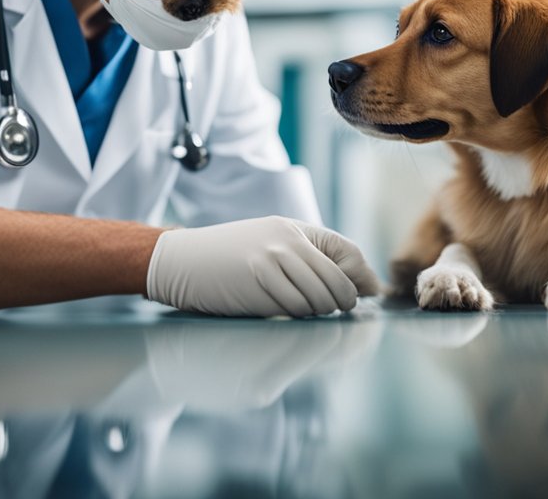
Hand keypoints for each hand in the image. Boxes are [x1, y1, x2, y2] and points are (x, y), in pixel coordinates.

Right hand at [145, 216, 380, 316]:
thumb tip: (363, 287)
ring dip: (315, 314)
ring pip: (319, 302)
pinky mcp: (259, 282)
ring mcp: (274, 260)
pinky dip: (293, 318)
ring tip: (295, 309)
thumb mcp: (270, 244)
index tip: (368, 295)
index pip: (348, 252)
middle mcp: (288, 241)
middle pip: (338, 284)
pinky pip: (294, 311)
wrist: (179, 261)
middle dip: (341, 304)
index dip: (362, 279)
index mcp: (294, 229)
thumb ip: (310, 260)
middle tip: (332, 312)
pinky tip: (277, 311)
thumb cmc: (226, 258)